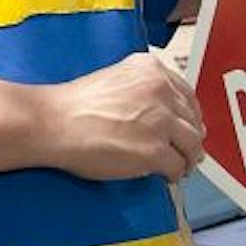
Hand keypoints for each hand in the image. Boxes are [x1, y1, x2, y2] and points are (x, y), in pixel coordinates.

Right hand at [49, 51, 204, 180]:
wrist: (52, 122)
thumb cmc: (73, 106)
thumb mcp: (115, 81)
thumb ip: (143, 91)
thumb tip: (167, 118)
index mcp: (149, 69)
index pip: (186, 93)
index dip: (188, 114)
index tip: (186, 125)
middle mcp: (160, 90)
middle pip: (193, 119)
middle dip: (191, 138)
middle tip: (186, 150)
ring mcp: (160, 121)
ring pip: (192, 144)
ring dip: (188, 158)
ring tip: (180, 166)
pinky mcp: (154, 150)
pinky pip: (177, 166)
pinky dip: (175, 174)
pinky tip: (166, 176)